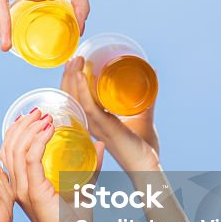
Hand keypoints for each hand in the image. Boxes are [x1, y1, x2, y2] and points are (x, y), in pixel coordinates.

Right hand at [1, 108, 103, 221]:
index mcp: (22, 185)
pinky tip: (49, 130)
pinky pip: (30, 160)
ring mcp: (23, 189)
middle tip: (39, 111)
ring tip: (45, 117)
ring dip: (30, 129)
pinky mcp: (34, 191)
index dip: (16, 130)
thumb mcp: (82, 187)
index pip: (9, 152)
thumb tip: (99, 144)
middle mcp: (17, 187)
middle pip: (9, 147)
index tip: (32, 116)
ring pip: (16, 150)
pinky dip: (38, 141)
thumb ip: (91, 166)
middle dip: (22, 125)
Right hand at [61, 56, 159, 170]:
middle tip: (74, 57)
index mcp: (94, 122)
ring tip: (76, 60)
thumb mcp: (142, 115)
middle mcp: (90, 124)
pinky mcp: (105, 127)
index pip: (74, 100)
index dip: (70, 82)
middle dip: (69, 76)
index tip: (73, 64)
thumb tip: (151, 76)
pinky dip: (83, 90)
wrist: (148, 164)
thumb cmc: (144, 145)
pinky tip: (81, 75)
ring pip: (75, 99)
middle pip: (70, 97)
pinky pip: (88, 107)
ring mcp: (96, 125)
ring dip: (73, 78)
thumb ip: (145, 99)